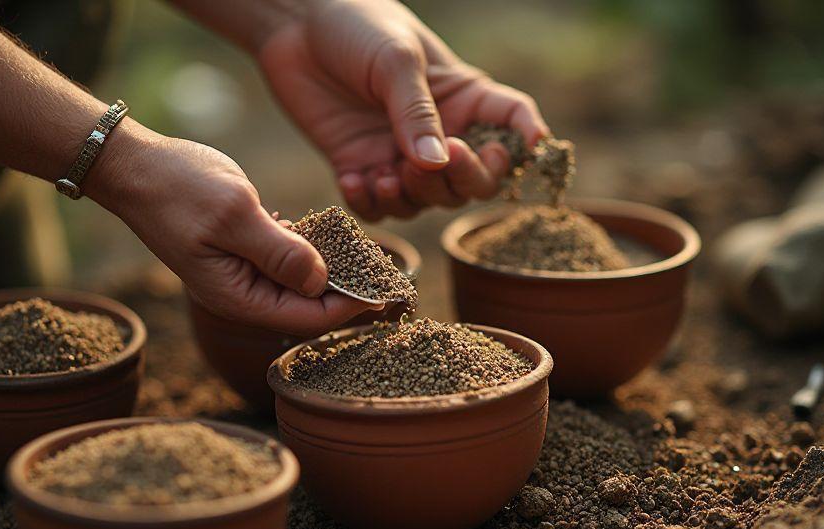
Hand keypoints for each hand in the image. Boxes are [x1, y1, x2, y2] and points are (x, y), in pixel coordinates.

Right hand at [87, 122, 375, 334]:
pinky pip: (287, 261)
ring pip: (301, 285)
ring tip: (372, 258)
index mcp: (238, 298)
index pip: (308, 318)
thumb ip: (279, 251)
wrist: (135, 167)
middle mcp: (243, 295)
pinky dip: (311, 251)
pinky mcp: (245, 251)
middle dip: (349, 294)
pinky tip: (335, 236)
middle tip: (390, 276)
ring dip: (333, 272)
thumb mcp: (234, 215)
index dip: (351, 307)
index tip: (387, 290)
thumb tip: (321, 282)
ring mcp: (244, 274)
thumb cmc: (178, 188)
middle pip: (309, 309)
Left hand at [256, 0, 549, 220]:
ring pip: (427, 201)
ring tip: (385, 174)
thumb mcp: (394, 60)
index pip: (511, 124)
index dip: (525, 141)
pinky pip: (377, 208)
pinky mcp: (360, 168)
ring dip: (412, 197)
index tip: (528, 149)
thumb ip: (416, 113)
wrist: (295, 26)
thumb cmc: (357, 25)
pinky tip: (352, 179)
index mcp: (462, 97)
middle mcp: (439, 133)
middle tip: (433, 162)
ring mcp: (400, 154)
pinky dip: (369, 204)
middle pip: (474, 181)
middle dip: (462, 181)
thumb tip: (437, 163)